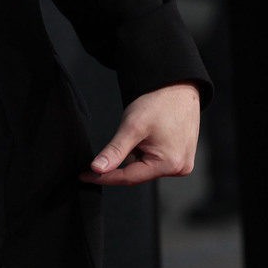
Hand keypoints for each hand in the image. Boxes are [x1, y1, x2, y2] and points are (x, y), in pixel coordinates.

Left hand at [81, 82, 200, 186]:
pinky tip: (145, 138)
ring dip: (133, 156)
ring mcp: (182, 163)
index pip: (128, 178)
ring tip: (137, 134)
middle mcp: (179, 168)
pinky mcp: (181, 157)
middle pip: (137, 174)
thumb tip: (97, 169)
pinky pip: (154, 161)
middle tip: (109, 149)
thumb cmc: (159, 104)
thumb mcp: (131, 127)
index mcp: (169, 164)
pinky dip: (143, 153)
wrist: (177, 89)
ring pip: (144, 167)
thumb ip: (115, 151)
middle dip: (120, 164)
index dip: (104, 177)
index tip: (85, 176)